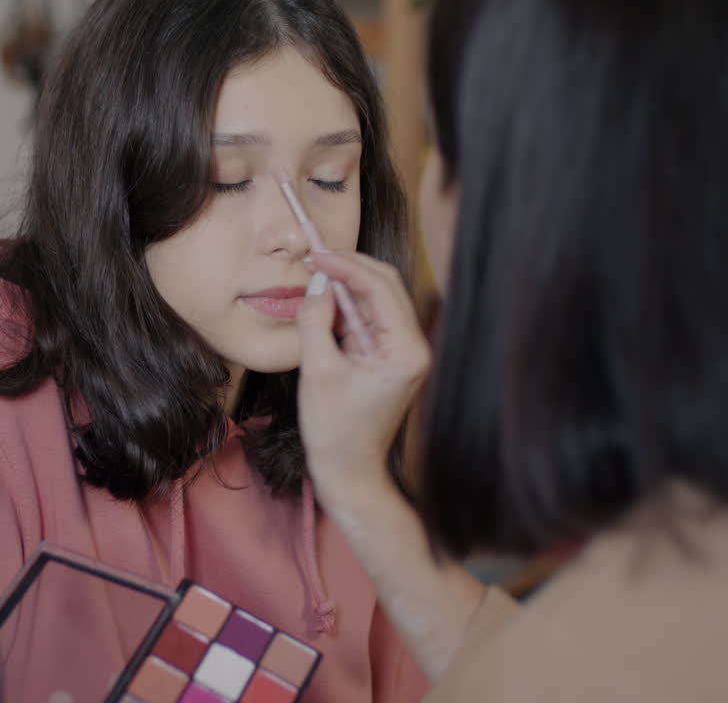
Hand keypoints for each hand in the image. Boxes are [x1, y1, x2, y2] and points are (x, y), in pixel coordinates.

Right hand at [296, 251, 430, 492]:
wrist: (349, 473)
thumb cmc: (336, 431)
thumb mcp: (318, 372)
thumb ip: (316, 321)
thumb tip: (317, 283)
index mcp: (406, 351)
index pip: (380, 288)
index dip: (346, 266)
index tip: (315, 255)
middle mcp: (413, 346)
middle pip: (385, 286)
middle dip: (350, 269)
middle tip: (314, 259)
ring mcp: (403, 351)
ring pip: (377, 299)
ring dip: (346, 287)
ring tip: (314, 280)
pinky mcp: (389, 357)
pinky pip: (369, 319)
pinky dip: (346, 308)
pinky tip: (323, 305)